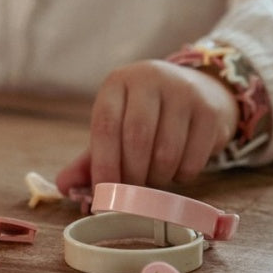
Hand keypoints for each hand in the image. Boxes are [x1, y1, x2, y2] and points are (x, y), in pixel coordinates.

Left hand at [56, 59, 238, 190]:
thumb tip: (63, 186)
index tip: (102, 192)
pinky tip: (175, 169)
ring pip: (166, 152)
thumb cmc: (147, 115)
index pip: (105, 124)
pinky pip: (193, 159)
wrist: (199, 91)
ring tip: (152, 179)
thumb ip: (91, 157)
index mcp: (119, 81)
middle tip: (130, 193)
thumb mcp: (116, 126)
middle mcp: (150, 79)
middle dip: (131, 175)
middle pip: (137, 138)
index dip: (102, 164)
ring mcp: (183, 92)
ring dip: (156, 179)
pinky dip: (181, 176)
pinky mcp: (209, 111)